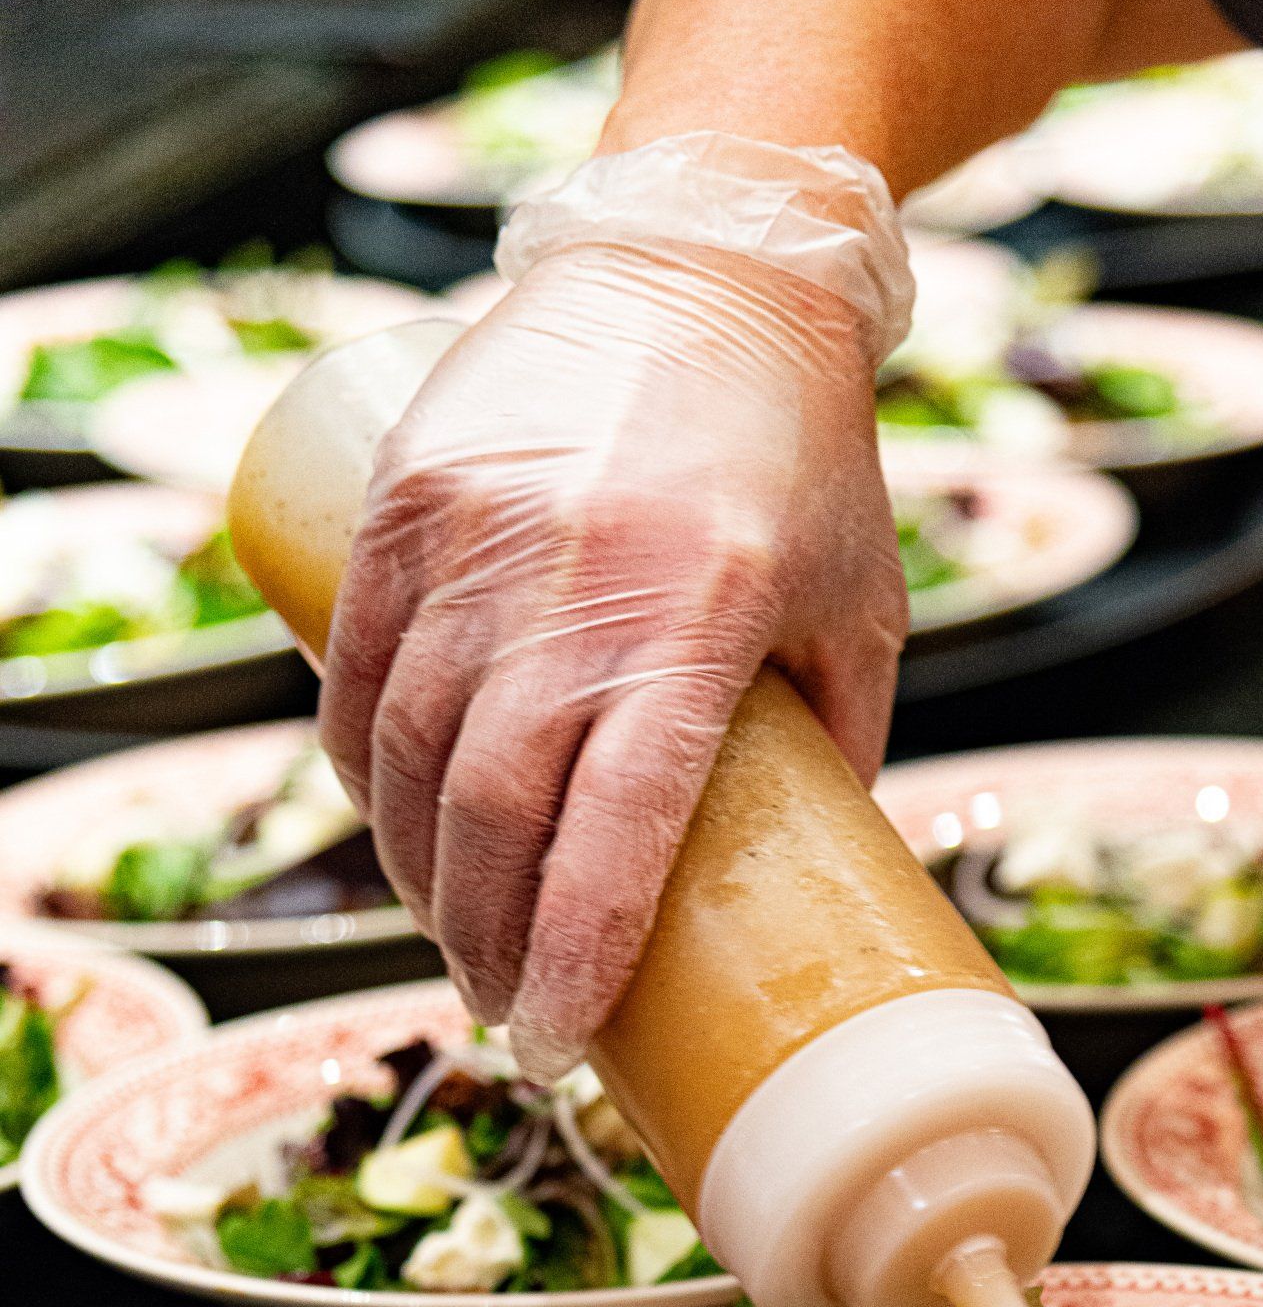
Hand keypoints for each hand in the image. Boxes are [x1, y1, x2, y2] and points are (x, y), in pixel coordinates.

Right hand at [319, 240, 906, 1080]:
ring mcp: (478, 532)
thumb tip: (817, 886)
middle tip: (503, 1008)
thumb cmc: (807, 457)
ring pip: (410, 751)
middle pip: (494, 813)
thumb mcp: (859, 607)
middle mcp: (578, 578)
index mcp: (701, 617)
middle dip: (486, 939)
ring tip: (451, 937)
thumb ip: (840, 745)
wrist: (710, 263)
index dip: (571, 957)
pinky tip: (391, 829)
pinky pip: (359, 666)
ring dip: (418, 873)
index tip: (553, 1043)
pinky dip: (362, 767)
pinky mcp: (411, 493)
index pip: (614, 831)